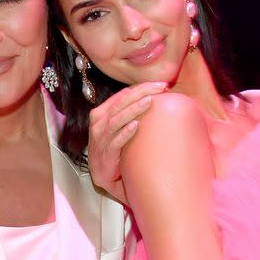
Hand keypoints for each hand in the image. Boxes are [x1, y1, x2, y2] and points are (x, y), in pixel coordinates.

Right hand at [87, 82, 166, 205]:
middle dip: (141, 92)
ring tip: (149, 101)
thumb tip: (150, 97)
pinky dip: (125, 133)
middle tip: (160, 87)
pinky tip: (136, 126)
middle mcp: (99, 123)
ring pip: (117, 119)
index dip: (141, 87)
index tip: (160, 84)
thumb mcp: (117, 127)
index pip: (122, 95)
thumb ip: (127, 112)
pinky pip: (115, 141)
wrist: (103, 175)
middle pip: (121, 102)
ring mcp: (101, 138)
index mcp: (102, 113)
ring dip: (133, 109)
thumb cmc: (114, 149)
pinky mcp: (106, 154)